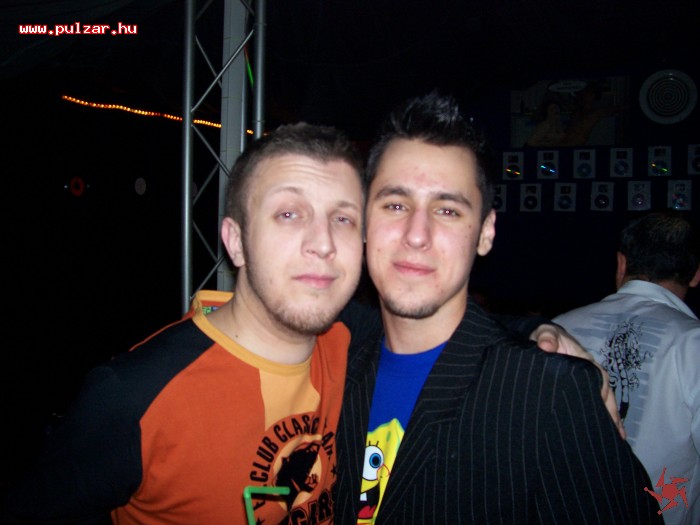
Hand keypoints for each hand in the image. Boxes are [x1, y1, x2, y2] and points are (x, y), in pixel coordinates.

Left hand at [530, 323, 625, 439]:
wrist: (542, 337)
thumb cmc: (545, 336)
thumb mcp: (545, 333)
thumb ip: (546, 337)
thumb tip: (546, 345)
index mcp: (585, 360)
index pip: (599, 379)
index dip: (602, 395)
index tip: (604, 412)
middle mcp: (590, 372)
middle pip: (605, 394)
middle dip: (612, 413)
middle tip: (617, 434)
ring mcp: (586, 380)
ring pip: (603, 400)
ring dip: (610, 417)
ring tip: (616, 438)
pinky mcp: (578, 388)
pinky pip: (593, 402)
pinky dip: (600, 416)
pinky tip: (604, 432)